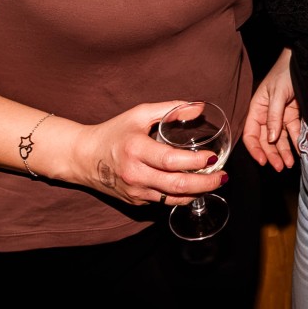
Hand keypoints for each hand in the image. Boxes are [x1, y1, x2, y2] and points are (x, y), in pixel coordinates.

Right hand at [67, 100, 229, 207]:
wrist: (84, 157)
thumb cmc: (114, 131)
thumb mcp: (139, 114)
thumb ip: (170, 109)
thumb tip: (199, 107)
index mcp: (136, 150)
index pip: (172, 161)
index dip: (196, 162)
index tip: (214, 157)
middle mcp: (136, 174)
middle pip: (177, 186)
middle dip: (206, 183)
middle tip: (223, 176)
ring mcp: (135, 191)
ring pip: (174, 199)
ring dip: (198, 192)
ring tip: (214, 182)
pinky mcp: (135, 201)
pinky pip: (164, 202)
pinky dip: (182, 196)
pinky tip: (194, 188)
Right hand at [242, 48, 299, 170]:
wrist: (304, 61)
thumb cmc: (285, 72)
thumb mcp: (277, 94)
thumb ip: (273, 117)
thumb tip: (270, 139)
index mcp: (257, 109)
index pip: (251, 134)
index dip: (255, 149)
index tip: (263, 161)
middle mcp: (266, 115)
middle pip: (265, 140)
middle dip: (271, 155)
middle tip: (279, 167)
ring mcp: (280, 117)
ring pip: (279, 140)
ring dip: (283, 153)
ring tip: (288, 164)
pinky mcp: (293, 116)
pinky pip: (293, 133)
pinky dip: (295, 143)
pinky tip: (299, 153)